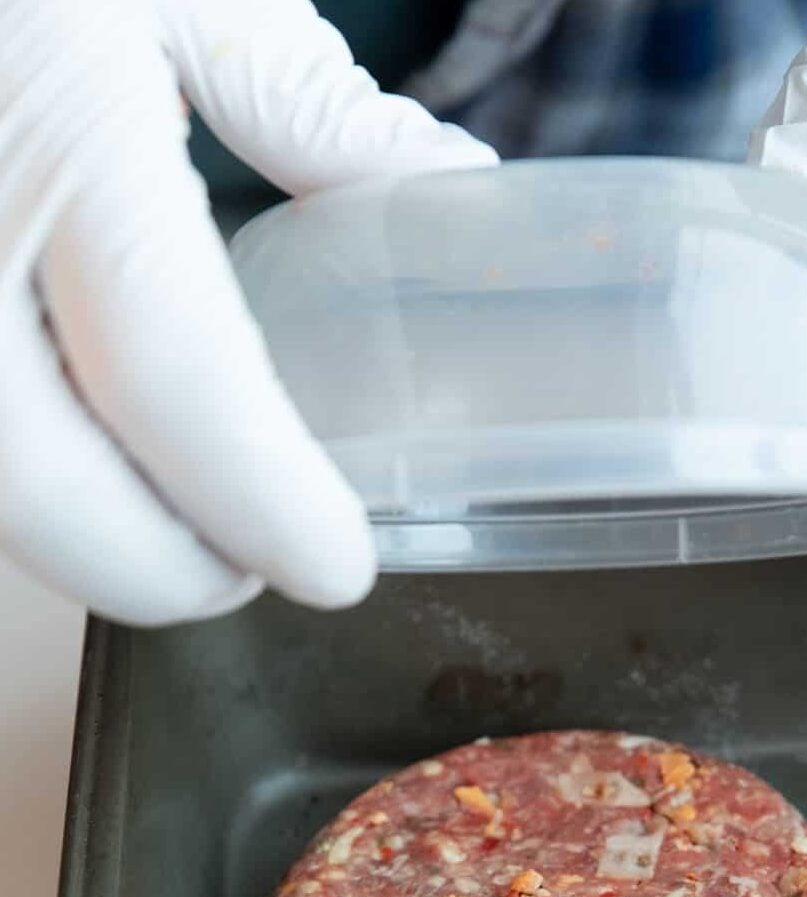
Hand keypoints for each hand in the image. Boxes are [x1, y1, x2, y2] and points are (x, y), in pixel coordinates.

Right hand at [0, 0, 495, 625]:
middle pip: (49, 493)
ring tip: (178, 526)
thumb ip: (306, 103)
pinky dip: (23, 479)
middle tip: (248, 568)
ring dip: (85, 541)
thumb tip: (450, 189)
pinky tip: (84, 461)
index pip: (175, 381)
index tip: (334, 564)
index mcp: (58, 127)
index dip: (262, 503)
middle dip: (164, 570)